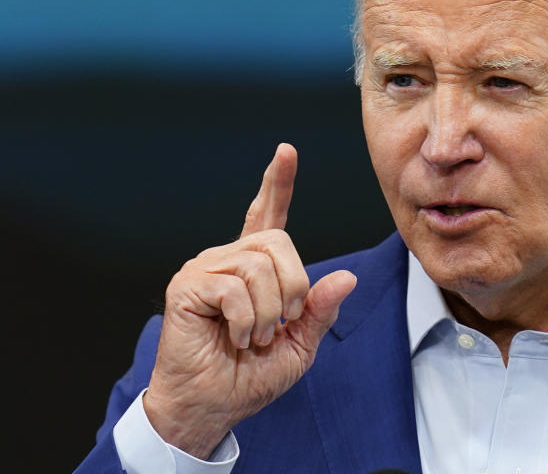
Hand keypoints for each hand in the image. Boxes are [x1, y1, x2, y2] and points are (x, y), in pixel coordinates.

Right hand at [143, 143, 355, 457]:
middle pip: (279, 244)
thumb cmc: (250, 376)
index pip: (268, 216)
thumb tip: (347, 277)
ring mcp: (205, 268)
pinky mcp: (187, 285)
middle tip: (280, 324)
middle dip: (294, 288)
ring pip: (259, 265)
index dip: (278, 183)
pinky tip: (235, 337)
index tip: (286, 151)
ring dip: (268, 312)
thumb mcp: (300, 345)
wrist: (213, 406)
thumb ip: (320, 310)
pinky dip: (245, 320)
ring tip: (253, 336)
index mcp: (255, 268)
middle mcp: (229, 258)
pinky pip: (234, 287)